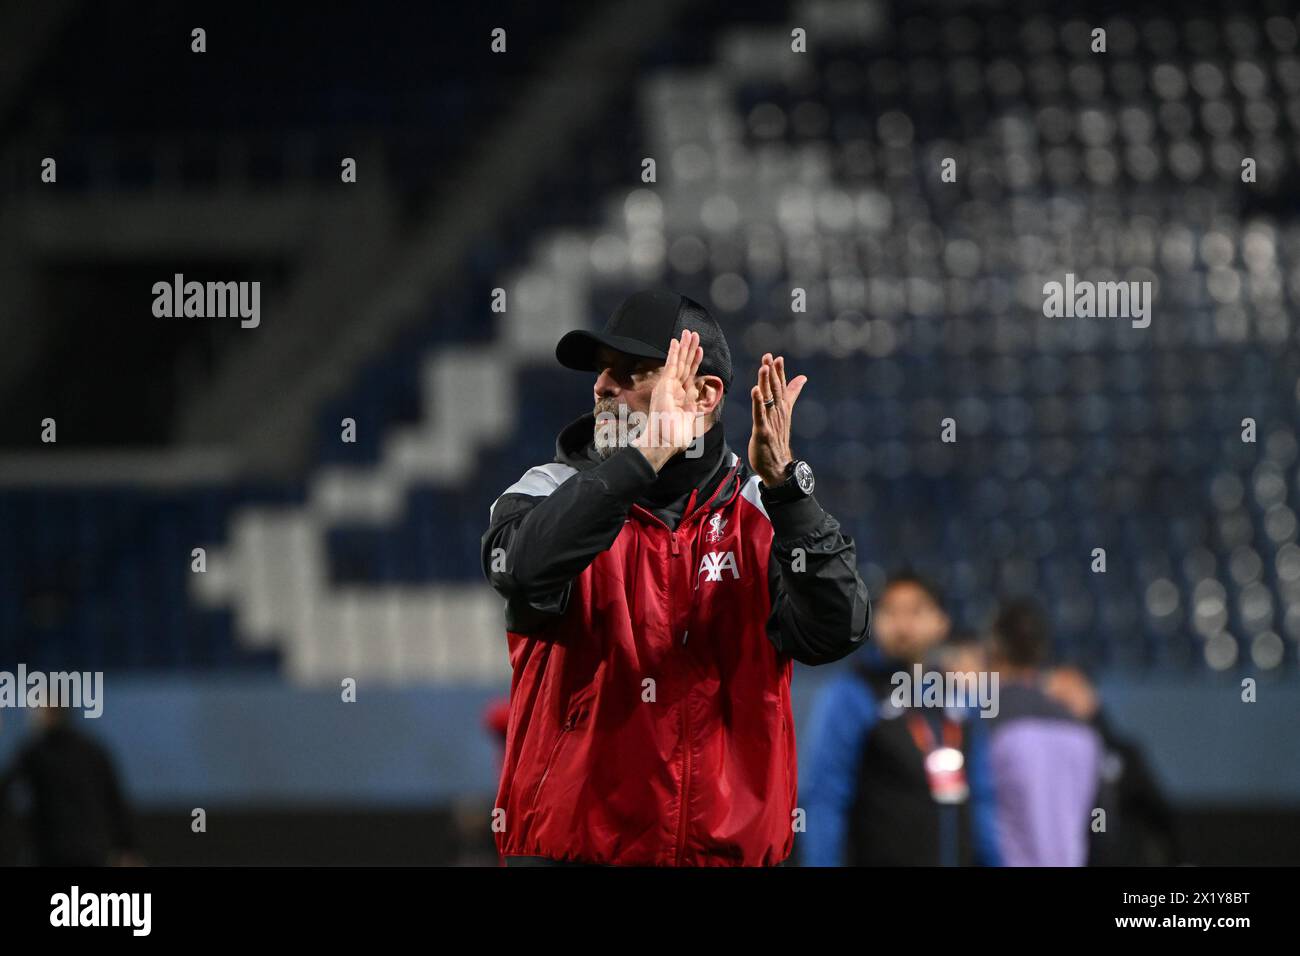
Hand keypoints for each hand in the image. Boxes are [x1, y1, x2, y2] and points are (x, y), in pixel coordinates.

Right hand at [633, 329, 704, 471]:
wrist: (664, 441)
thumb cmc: (674, 436)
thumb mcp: (689, 419)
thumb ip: (692, 408)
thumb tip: (697, 400)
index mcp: (679, 396)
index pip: (689, 375)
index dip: (695, 361)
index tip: (699, 349)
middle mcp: (673, 389)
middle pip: (684, 365)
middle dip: (689, 349)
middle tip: (693, 334)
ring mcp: (668, 386)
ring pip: (679, 362)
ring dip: (684, 347)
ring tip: (689, 332)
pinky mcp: (664, 385)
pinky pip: (671, 366)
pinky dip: (674, 353)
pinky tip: (676, 341)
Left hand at [748, 353, 806, 486]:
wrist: (779, 466)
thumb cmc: (779, 439)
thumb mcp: (785, 413)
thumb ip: (791, 394)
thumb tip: (802, 378)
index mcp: (783, 408)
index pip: (781, 386)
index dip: (778, 372)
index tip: (776, 357)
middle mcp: (779, 412)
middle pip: (775, 389)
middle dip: (772, 372)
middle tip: (768, 357)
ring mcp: (771, 421)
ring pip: (768, 398)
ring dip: (765, 382)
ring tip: (763, 368)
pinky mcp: (763, 431)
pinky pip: (760, 414)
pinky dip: (758, 402)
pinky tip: (755, 391)